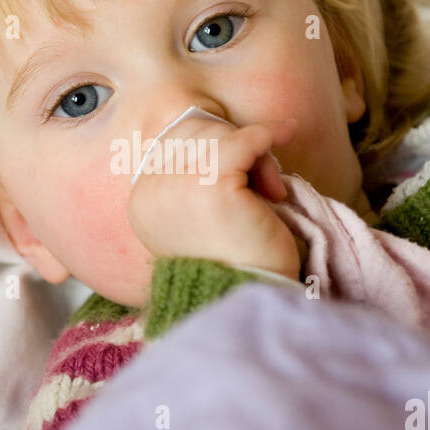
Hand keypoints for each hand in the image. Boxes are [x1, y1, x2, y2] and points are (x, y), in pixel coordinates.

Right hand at [127, 116, 300, 280]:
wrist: (251, 297)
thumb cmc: (238, 261)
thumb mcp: (204, 214)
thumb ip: (199, 177)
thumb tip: (232, 134)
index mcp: (143, 202)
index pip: (174, 141)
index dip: (211, 142)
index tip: (242, 163)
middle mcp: (151, 191)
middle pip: (196, 132)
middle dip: (233, 147)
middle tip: (263, 186)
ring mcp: (177, 185)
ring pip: (220, 135)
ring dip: (256, 153)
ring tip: (272, 190)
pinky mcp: (211, 184)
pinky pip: (244, 140)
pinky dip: (269, 135)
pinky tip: (286, 133)